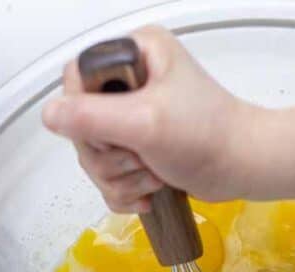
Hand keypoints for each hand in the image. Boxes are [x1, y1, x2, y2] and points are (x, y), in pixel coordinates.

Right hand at [42, 26, 254, 213]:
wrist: (245, 167)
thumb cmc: (208, 137)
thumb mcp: (145, 122)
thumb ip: (92, 117)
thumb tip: (48, 115)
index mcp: (133, 55)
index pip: (77, 79)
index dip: (84, 115)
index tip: (115, 132)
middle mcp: (131, 82)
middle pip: (80, 125)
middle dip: (109, 156)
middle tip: (141, 159)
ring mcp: (133, 117)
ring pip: (93, 156)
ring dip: (120, 178)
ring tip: (153, 176)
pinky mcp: (138, 147)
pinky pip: (108, 176)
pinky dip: (124, 191)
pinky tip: (149, 193)